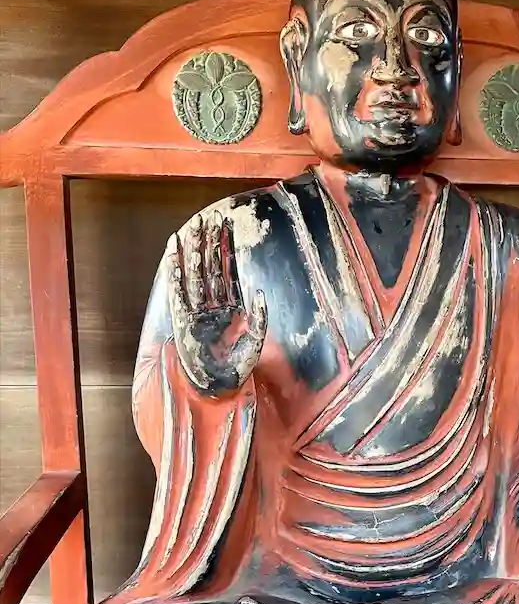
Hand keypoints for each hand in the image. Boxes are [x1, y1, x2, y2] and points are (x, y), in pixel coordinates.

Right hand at [167, 211, 266, 393]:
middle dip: (209, 241)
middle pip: (210, 265)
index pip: (228, 269)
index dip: (227, 247)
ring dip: (192, 250)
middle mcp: (212, 305)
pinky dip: (175, 271)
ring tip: (192, 226)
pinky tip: (173, 252)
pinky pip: (177, 290)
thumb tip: (259, 293)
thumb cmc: (236, 369)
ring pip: (194, 273)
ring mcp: (195, 310)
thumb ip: (259, 318)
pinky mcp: (181, 318)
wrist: (216, 387)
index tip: (227, 224)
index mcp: (230, 307)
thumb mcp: (255, 342)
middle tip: (209, 216)